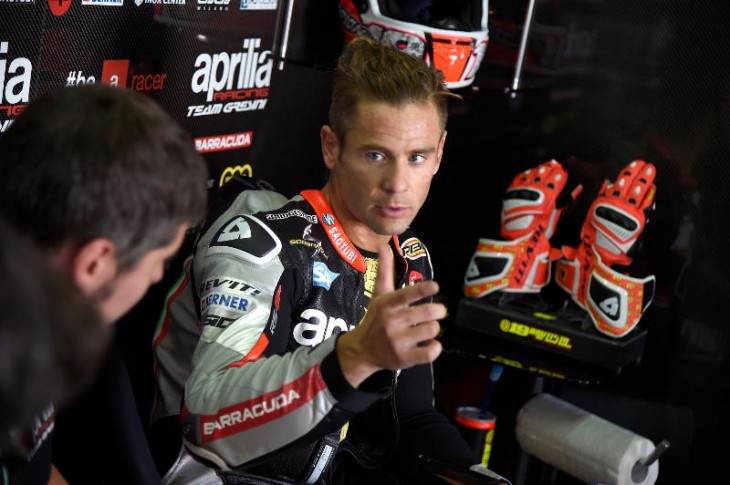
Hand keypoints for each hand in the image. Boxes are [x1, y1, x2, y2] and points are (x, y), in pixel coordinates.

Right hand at [337, 245, 445, 387]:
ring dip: (434, 328)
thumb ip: (384, 270)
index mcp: (387, 304)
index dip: (423, 289)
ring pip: (432, 330)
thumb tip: (382, 246)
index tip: (435, 286)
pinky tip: (429, 343)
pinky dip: (435, 348)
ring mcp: (397, 342)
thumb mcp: (378, 294)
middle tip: (436, 311)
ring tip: (426, 328)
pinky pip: (430, 353)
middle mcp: (391, 322)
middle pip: (428, 313)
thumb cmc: (375, 318)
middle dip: (437, 310)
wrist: (361, 350)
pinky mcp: (404, 358)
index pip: (407, 294)